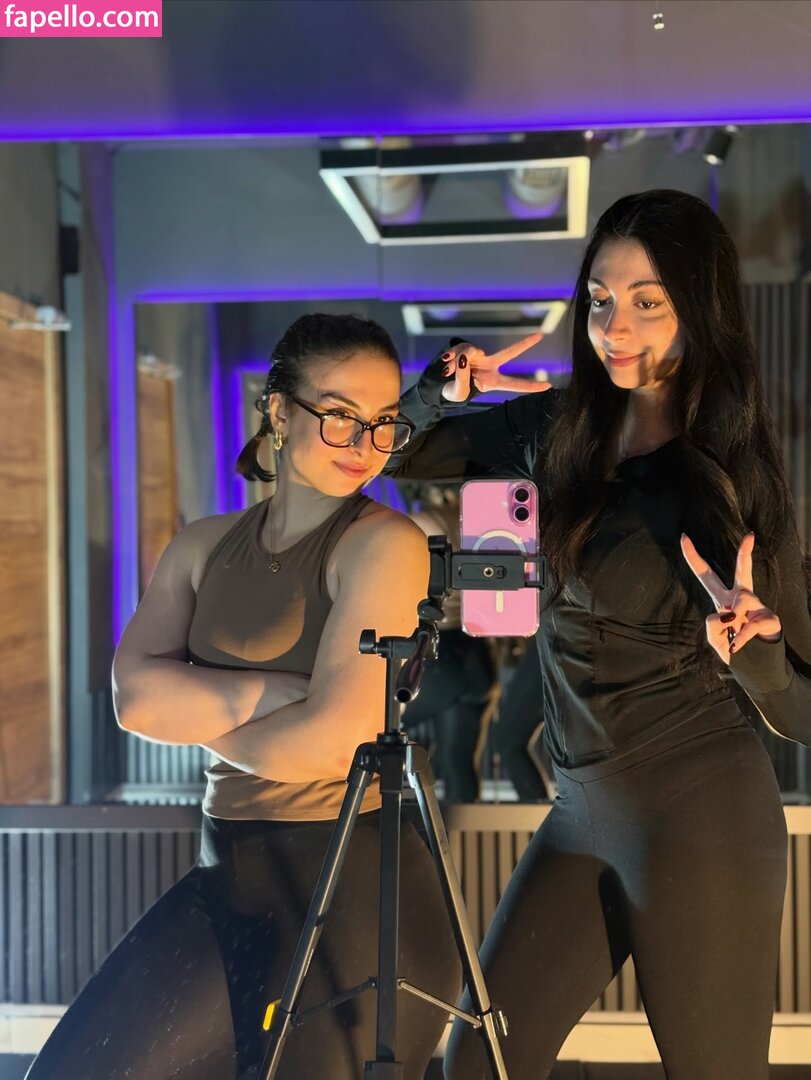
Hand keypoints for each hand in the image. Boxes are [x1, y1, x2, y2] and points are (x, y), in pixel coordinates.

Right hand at [439, 333, 549, 402]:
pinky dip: (450, 356)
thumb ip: (462, 376)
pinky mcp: (466, 349)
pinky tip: (445, 362)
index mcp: (492, 381)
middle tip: (540, 336)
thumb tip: (465, 357)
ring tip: (447, 372)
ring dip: (456, 363)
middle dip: (524, 344)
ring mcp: (478, 356)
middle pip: (508, 353)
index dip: (530, 386)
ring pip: (470, 351)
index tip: (548, 385)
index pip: (514, 384)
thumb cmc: (455, 393)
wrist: (440, 385)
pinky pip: (459, 349)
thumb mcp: (459, 391)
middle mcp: (488, 366)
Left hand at [680, 532, 781, 663]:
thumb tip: (730, 615)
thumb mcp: (713, 638)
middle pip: (742, 571)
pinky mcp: (768, 618)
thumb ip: (712, 626)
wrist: (753, 664)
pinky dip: (740, 637)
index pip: (706, 574)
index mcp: (722, 598)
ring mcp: (757, 606)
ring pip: (741, 601)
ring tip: (734, 633)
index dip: (693, 557)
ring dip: (734, 619)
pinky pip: (749, 623)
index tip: (683, 537)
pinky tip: (737, 645)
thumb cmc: (731, 645)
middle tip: (751, 536)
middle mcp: (740, 598)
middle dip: (745, 554)